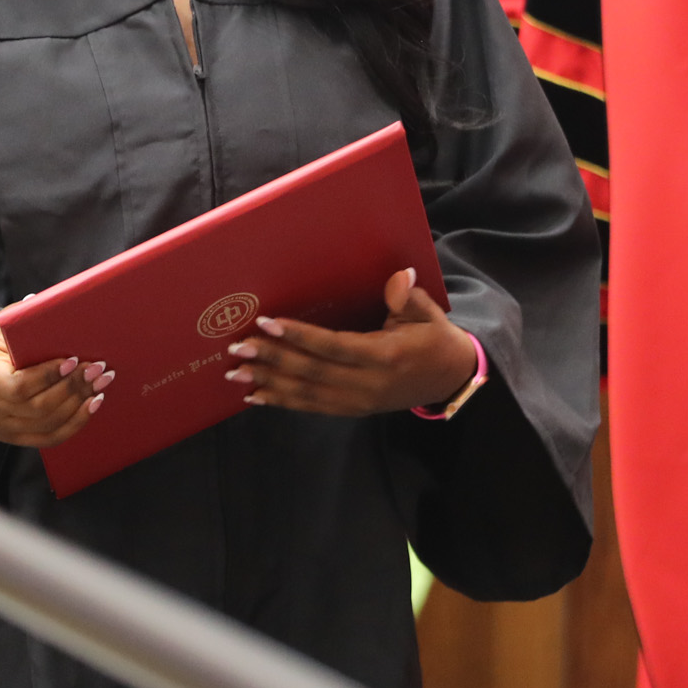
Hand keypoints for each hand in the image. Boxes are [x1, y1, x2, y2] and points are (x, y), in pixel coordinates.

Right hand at [0, 314, 111, 447]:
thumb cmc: (6, 334)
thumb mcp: (12, 321)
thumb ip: (33, 320)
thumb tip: (66, 310)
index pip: (17, 387)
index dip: (48, 377)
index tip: (74, 360)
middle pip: (36, 408)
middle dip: (72, 388)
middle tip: (98, 368)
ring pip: (46, 425)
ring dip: (79, 404)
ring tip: (101, 383)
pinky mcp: (14, 437)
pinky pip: (49, 438)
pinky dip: (75, 423)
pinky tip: (92, 404)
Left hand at [226, 269, 476, 416]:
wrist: (450, 380)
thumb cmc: (434, 339)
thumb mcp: (428, 313)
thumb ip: (408, 298)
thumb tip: (398, 278)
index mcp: (385, 356)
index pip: (334, 347)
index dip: (299, 337)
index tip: (268, 323)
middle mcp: (368, 384)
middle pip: (312, 372)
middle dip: (273, 359)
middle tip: (239, 347)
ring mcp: (359, 401)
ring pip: (307, 394)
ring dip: (270, 382)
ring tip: (237, 372)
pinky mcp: (353, 410)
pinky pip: (312, 407)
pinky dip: (283, 401)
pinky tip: (257, 395)